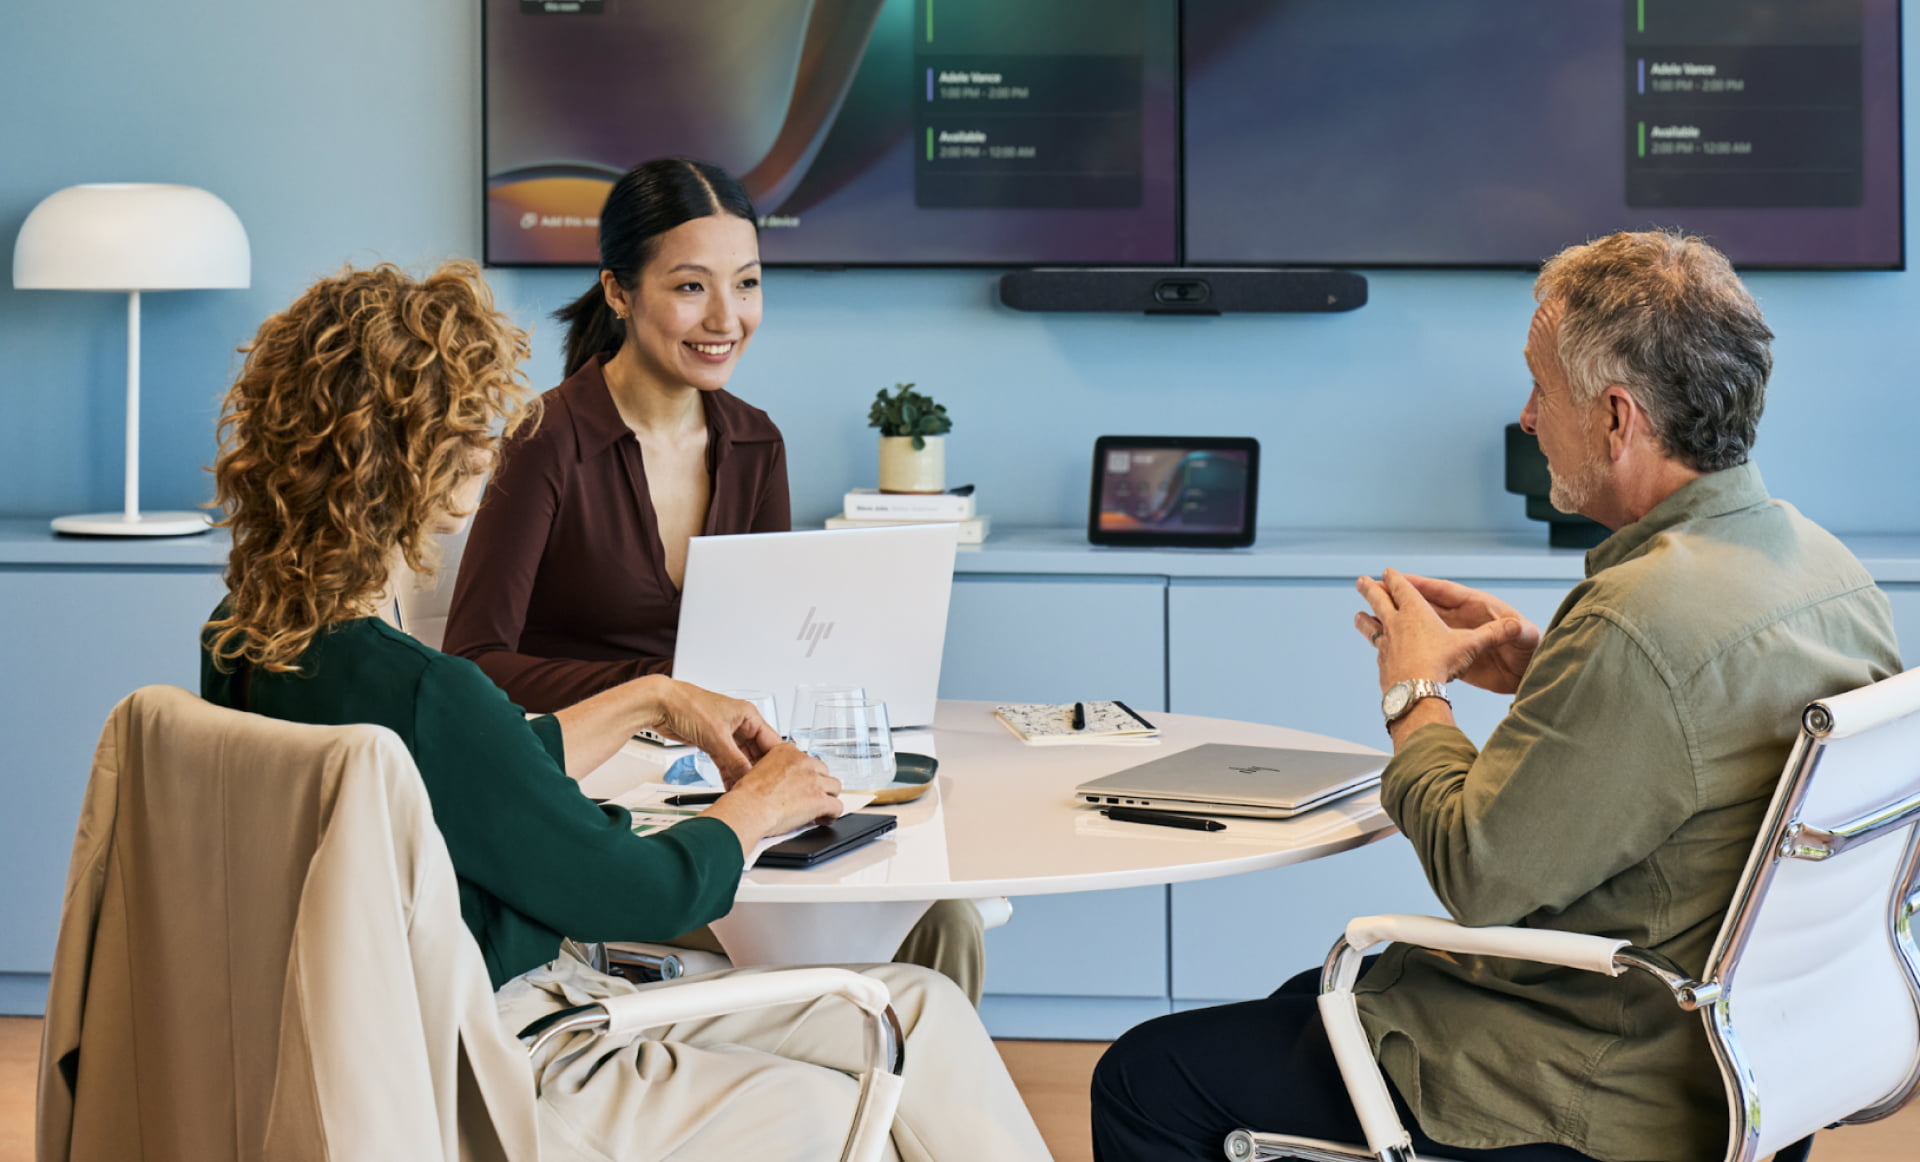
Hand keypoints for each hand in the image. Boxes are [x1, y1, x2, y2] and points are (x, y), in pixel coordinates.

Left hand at [634, 678, 782, 784]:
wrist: (660, 704)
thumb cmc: (688, 705)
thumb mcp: (717, 737)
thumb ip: (734, 761)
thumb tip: (747, 778)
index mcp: (748, 715)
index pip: (771, 741)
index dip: (776, 761)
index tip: (778, 778)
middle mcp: (740, 724)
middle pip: (757, 752)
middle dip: (758, 770)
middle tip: (761, 788)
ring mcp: (726, 733)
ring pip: (741, 758)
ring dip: (742, 774)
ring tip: (746, 790)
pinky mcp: (712, 742)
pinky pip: (726, 761)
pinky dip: (728, 773)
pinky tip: (730, 785)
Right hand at [702, 744, 843, 851]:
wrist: (749, 809)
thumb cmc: (747, 796)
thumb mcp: (758, 771)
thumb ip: (775, 771)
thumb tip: (784, 784)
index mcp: (787, 752)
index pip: (807, 760)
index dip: (807, 775)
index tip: (803, 785)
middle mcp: (803, 762)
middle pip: (823, 772)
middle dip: (819, 785)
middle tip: (811, 798)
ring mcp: (814, 780)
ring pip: (834, 787)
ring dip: (828, 797)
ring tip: (820, 809)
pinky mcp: (820, 800)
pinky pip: (837, 806)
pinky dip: (832, 814)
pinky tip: (824, 819)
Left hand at [1354, 569, 1531, 693]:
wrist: (1416, 692)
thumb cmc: (1443, 663)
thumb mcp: (1472, 646)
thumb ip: (1494, 634)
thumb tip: (1522, 626)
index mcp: (1415, 612)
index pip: (1402, 588)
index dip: (1395, 579)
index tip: (1386, 571)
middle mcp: (1395, 624)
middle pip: (1379, 601)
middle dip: (1370, 589)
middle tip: (1360, 581)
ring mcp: (1386, 644)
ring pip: (1371, 626)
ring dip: (1364, 619)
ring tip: (1357, 616)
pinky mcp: (1382, 664)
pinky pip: (1378, 652)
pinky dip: (1378, 648)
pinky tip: (1378, 652)